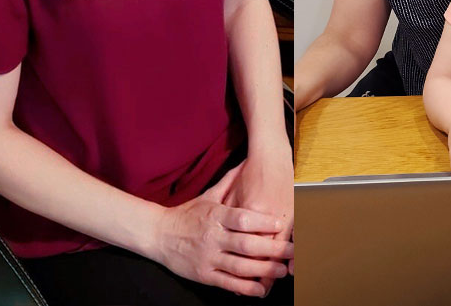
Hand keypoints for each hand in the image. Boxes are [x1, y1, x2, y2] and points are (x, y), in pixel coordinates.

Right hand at [152, 164, 292, 296]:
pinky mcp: (203, 274)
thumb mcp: (208, 196)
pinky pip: (227, 282)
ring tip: (283, 270)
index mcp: (216, 215)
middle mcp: (213, 237)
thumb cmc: (187, 214)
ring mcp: (208, 257)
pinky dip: (245, 288)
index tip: (280, 224)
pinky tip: (260, 289)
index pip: (242, 219)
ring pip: (239, 266)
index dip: (263, 222)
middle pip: (246, 244)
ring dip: (263, 270)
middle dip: (272, 249)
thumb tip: (246, 161)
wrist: (157, 234)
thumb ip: (229, 182)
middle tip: (292, 250)